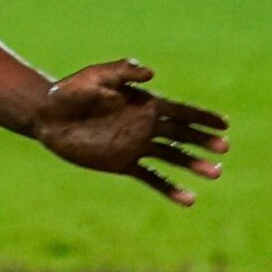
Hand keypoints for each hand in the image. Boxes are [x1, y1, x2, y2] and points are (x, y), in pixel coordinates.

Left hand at [30, 61, 228, 204]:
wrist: (46, 116)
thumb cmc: (69, 91)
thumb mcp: (94, 76)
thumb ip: (122, 72)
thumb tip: (151, 74)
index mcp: (142, 102)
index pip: (179, 110)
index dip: (202, 117)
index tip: (224, 125)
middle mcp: (144, 124)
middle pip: (182, 134)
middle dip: (203, 140)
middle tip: (224, 149)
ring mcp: (135, 144)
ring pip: (172, 156)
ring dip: (193, 164)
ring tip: (215, 174)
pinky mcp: (122, 162)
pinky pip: (151, 177)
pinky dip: (169, 188)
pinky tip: (188, 199)